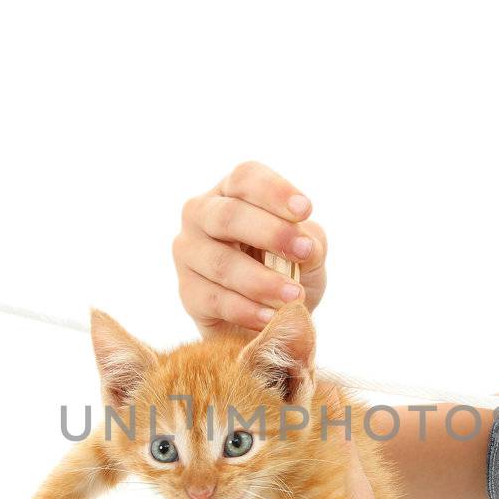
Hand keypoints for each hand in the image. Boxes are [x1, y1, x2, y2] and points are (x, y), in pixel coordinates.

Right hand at [173, 161, 327, 340]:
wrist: (272, 319)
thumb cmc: (288, 271)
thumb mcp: (308, 252)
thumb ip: (311, 242)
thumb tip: (307, 247)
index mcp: (232, 192)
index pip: (246, 179)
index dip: (274, 192)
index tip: (305, 210)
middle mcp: (201, 215)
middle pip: (228, 215)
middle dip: (270, 233)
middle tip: (304, 252)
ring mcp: (188, 253)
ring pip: (222, 263)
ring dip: (262, 281)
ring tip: (294, 296)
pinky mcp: (187, 292)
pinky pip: (215, 299)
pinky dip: (247, 310)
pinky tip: (271, 318)